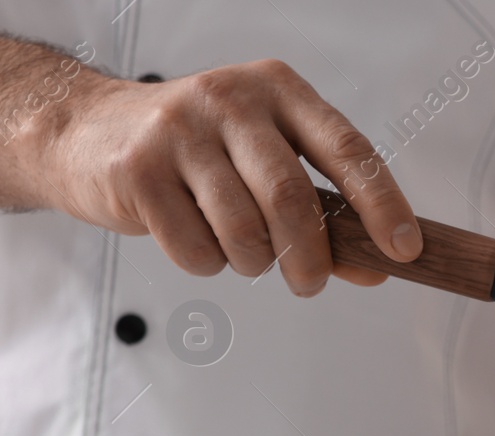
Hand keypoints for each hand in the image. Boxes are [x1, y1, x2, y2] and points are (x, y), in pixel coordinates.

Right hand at [31, 59, 418, 295]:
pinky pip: (196, 249)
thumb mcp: (268, 163)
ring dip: (252, 263)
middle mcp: (232, 99)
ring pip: (245, 232)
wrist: (87, 132)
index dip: (383, 205)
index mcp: (280, 90)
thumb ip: (325, 212)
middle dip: (310, 258)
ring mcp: (180, 130)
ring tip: (240, 251)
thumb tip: (377, 267)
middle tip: (309, 284)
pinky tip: (195, 237)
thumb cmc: (200, 154)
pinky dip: (207, 263)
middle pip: (293, 200)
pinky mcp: (139, 169)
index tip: (406, 250)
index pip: (349, 150)